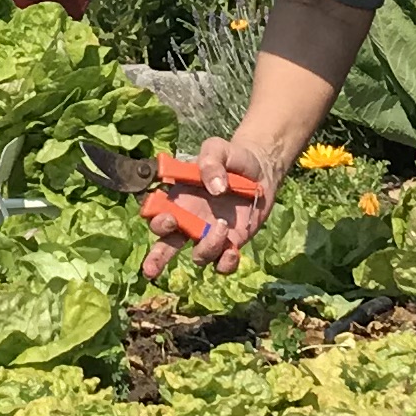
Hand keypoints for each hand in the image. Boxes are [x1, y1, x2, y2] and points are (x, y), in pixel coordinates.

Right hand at [144, 131, 291, 278]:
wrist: (261, 169)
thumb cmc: (232, 158)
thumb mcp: (218, 149)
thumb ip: (211, 161)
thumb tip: (216, 189)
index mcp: (179, 198)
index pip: (155, 213)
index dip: (154, 220)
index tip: (168, 217)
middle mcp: (189, 221)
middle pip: (165, 246)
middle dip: (156, 258)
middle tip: (154, 266)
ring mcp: (209, 235)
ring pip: (198, 256)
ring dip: (206, 248)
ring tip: (223, 226)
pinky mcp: (231, 244)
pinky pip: (222, 264)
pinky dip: (225, 264)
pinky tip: (232, 252)